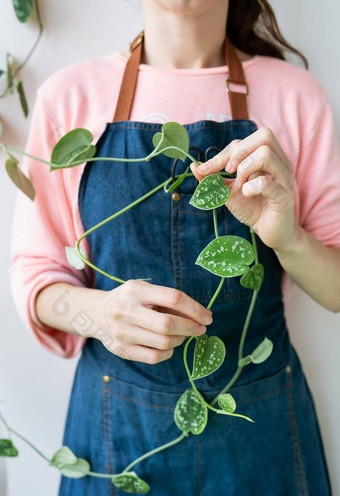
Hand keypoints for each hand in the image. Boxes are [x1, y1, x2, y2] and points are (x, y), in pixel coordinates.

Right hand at [91, 280, 212, 363]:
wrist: (96, 313)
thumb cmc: (129, 300)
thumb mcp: (144, 290)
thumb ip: (168, 300)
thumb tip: (200, 315)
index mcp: (136, 290)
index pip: (173, 298)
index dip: (195, 309)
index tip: (207, 316)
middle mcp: (126, 310)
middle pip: (168, 324)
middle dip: (191, 327)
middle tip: (201, 328)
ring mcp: (122, 332)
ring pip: (163, 342)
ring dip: (181, 339)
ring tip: (183, 334)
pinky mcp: (121, 350)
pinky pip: (154, 357)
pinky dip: (168, 352)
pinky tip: (169, 345)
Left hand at [190, 127, 297, 250]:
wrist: (269, 233)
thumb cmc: (252, 208)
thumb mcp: (228, 191)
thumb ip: (212, 178)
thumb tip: (194, 165)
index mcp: (268, 157)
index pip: (246, 141)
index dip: (224, 153)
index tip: (208, 170)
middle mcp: (280, 163)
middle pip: (264, 136)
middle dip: (239, 152)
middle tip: (229, 172)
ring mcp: (284, 178)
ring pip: (266, 154)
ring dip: (245, 168)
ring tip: (241, 186)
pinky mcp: (285, 197)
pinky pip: (266, 182)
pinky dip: (251, 187)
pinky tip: (247, 195)